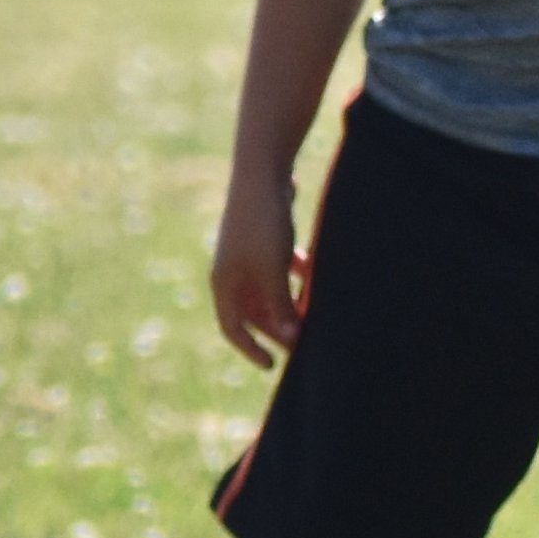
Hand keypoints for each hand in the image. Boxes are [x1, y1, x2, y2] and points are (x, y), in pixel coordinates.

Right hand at [211, 162, 301, 366]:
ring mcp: (248, 254)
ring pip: (270, 290)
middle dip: (277, 327)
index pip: (232, 327)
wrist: (264, 172)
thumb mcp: (272, 271)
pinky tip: (314, 274)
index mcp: (224, 282)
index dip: (250, 349)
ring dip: (290, 302)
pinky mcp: (266, 238)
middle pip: (254, 311)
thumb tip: (289, 340)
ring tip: (313, 312)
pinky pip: (280, 268)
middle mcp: (232, 271)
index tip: (272, 365)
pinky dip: (296, 276)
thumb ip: (279, 306)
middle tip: (304, 343)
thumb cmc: (263, 224)